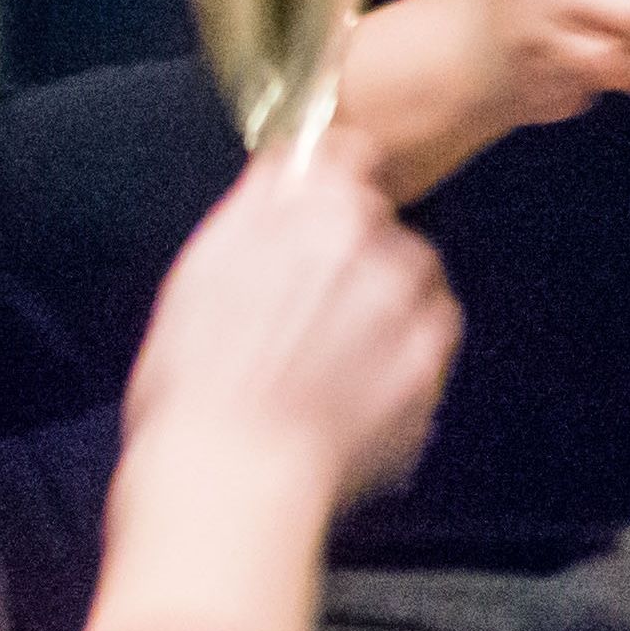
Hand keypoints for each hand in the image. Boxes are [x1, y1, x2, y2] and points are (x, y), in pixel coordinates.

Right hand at [122, 144, 455, 516]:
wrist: (233, 474)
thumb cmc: (198, 382)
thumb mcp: (205, 268)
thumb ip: (259, 203)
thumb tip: (292, 164)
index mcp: (319, 209)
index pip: (352, 156)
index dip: (334, 184)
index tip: (322, 207)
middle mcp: (379, 246)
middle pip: (385, 228)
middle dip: (355, 257)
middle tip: (305, 313)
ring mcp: (413, 308)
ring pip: (416, 283)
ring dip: (385, 306)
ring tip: (327, 360)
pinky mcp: (432, 366)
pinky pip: (431, 344)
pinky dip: (403, 359)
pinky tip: (353, 389)